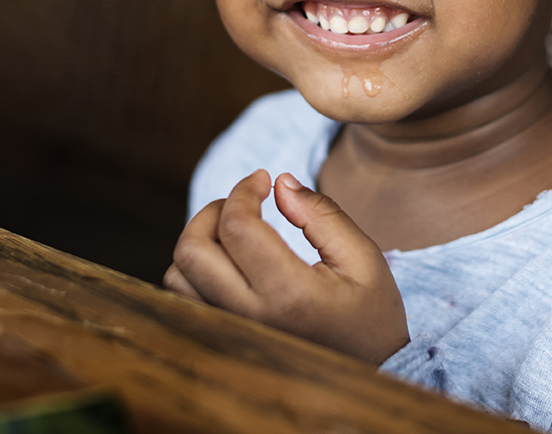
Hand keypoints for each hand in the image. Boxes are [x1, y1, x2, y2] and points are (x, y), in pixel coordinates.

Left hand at [164, 169, 408, 365]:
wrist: (372, 373)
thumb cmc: (370, 314)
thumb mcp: (362, 256)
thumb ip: (321, 214)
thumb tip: (280, 182)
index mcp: (290, 295)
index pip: (237, 227)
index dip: (244, 190)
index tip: (264, 179)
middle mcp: (251, 319)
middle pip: (192, 251)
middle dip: (213, 210)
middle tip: (245, 201)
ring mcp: (232, 336)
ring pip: (178, 276)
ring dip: (201, 240)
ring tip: (238, 230)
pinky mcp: (224, 343)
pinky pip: (185, 300)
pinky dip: (197, 270)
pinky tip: (231, 261)